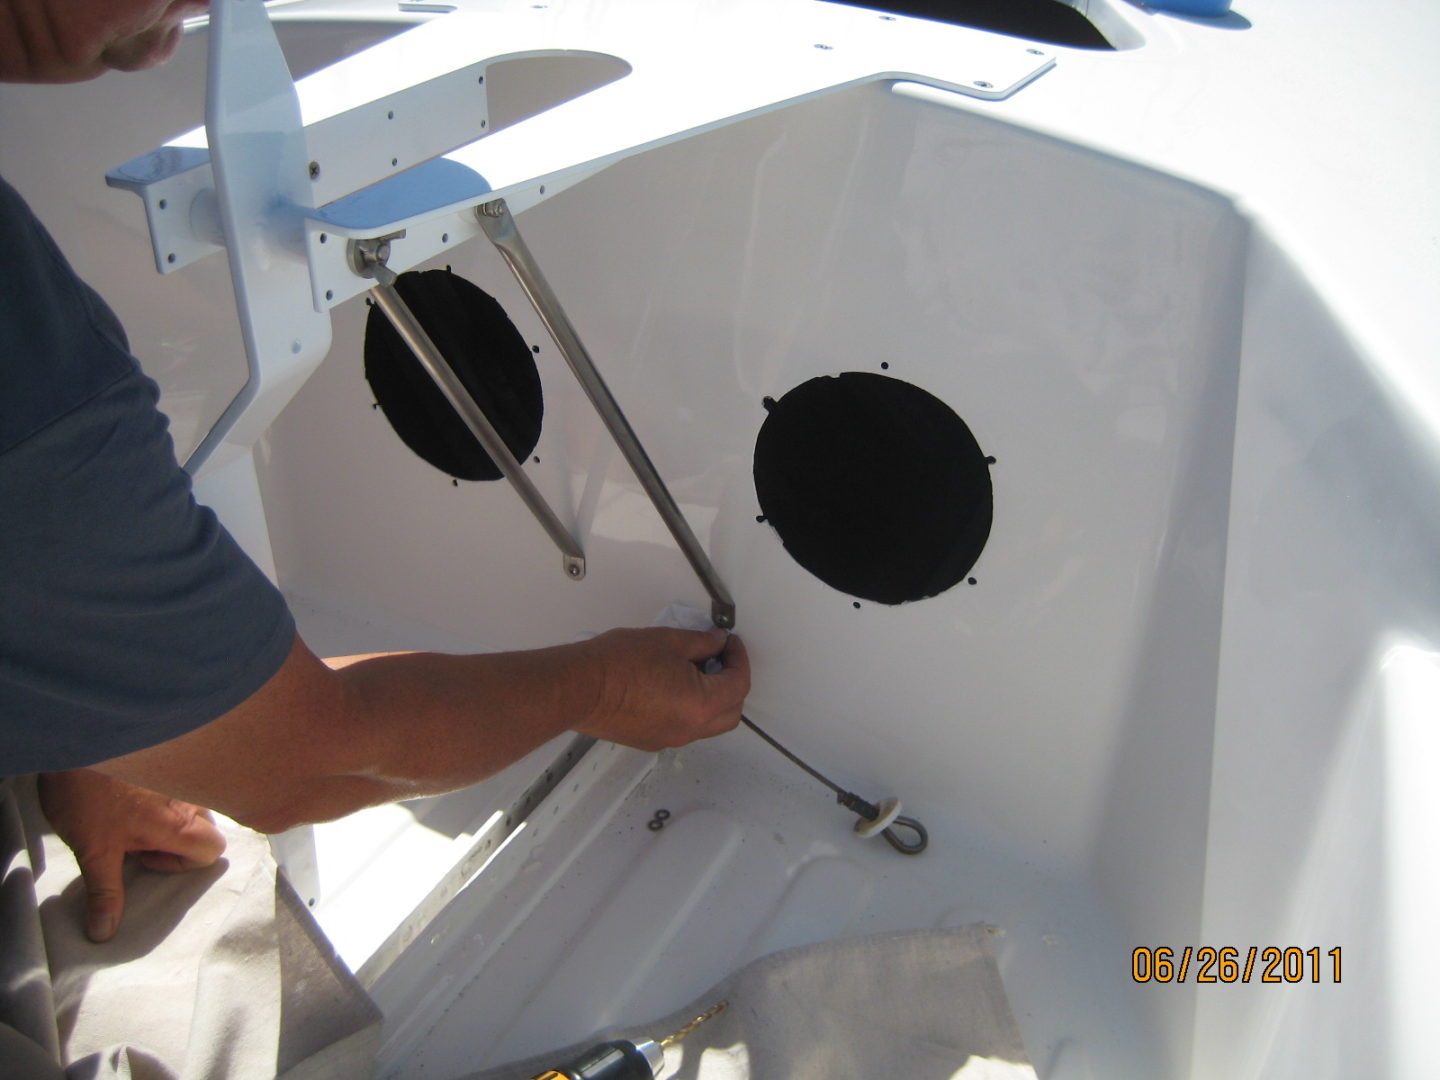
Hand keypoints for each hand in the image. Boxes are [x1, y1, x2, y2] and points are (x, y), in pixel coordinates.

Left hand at [37, 770, 226, 942]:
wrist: (79, 741)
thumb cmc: (88, 796)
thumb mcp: (93, 851)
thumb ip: (106, 892)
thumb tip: (105, 931)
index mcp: (178, 823)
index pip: (212, 851)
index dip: (180, 864)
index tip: (144, 856)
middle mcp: (188, 797)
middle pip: (204, 826)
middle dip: (175, 837)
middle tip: (134, 836)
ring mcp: (180, 774)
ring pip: (192, 803)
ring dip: (167, 813)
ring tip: (128, 813)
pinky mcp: (167, 758)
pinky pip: (179, 782)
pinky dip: (161, 792)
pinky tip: (126, 792)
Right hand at [573, 627, 749, 750]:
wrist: (580, 688)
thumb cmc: (618, 664)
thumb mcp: (669, 641)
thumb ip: (702, 643)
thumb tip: (717, 643)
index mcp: (702, 705)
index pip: (739, 684)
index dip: (739, 659)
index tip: (730, 643)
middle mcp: (690, 729)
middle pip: (731, 712)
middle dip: (732, 684)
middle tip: (720, 658)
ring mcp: (670, 739)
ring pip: (708, 724)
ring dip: (712, 700)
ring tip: (695, 670)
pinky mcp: (651, 741)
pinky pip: (684, 728)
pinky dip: (689, 709)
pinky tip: (672, 686)